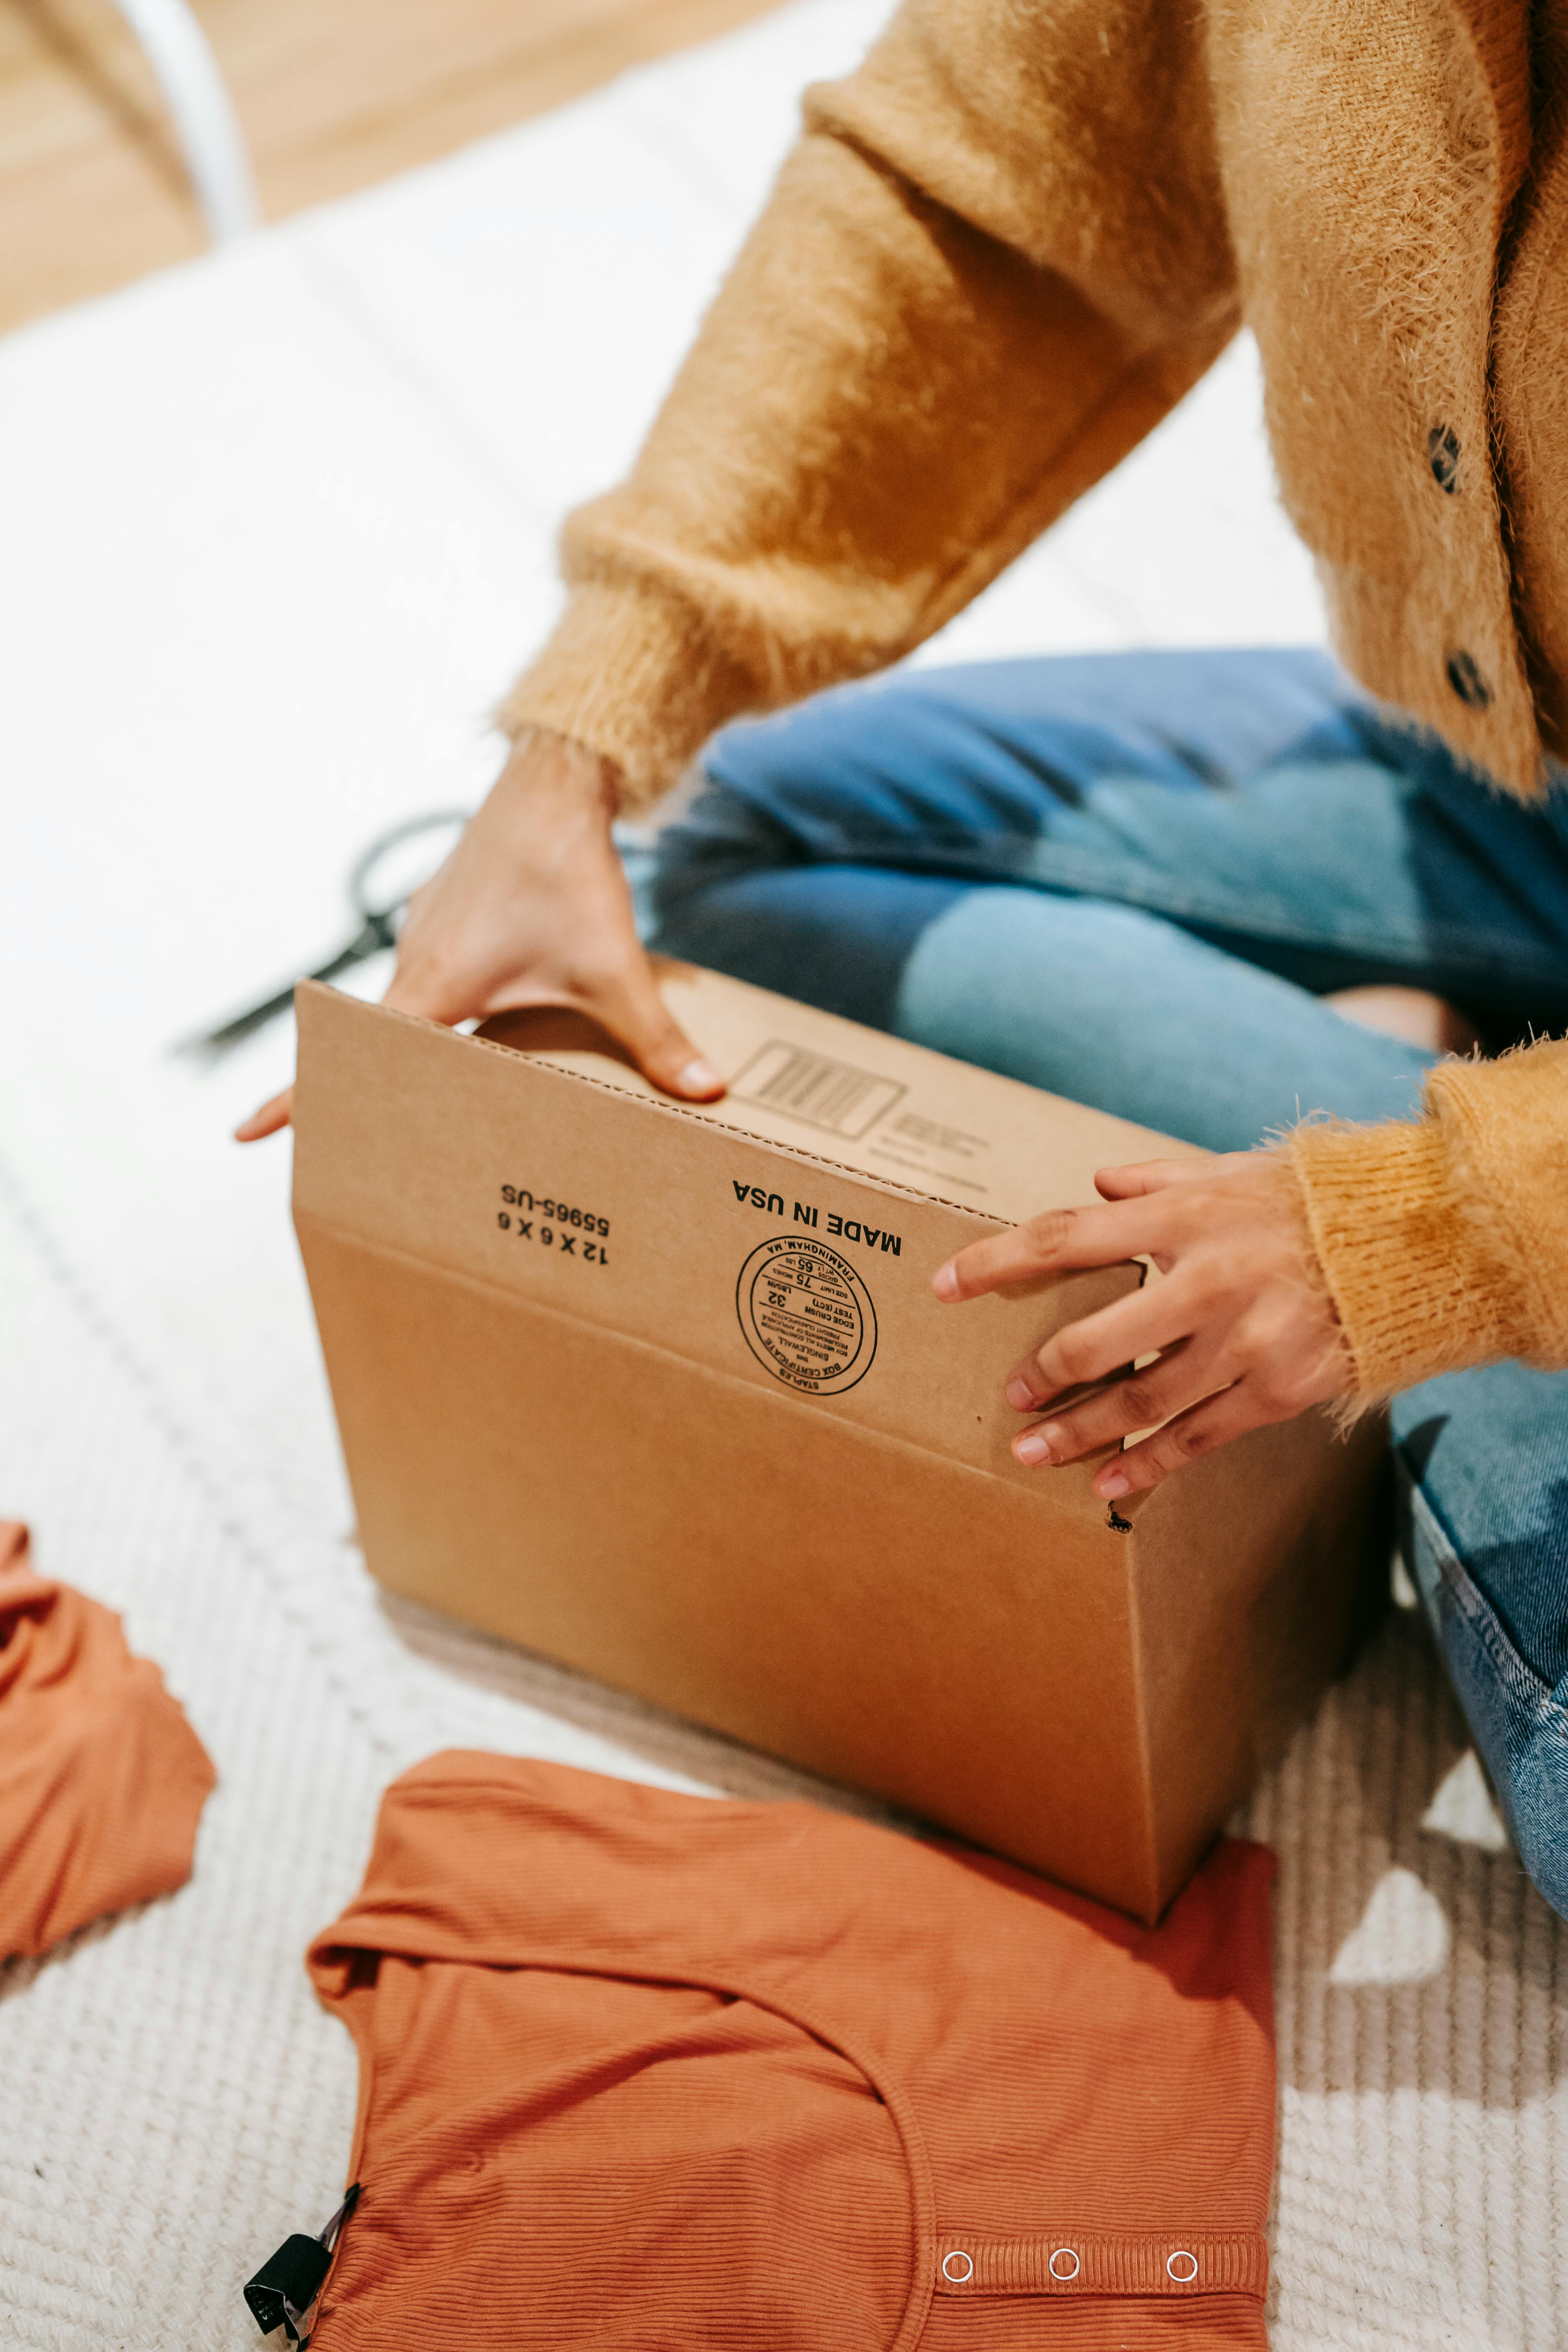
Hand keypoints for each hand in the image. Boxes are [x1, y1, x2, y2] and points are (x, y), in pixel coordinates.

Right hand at [236, 730, 723, 1139]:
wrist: (556, 782)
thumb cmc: (569, 872)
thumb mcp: (613, 968)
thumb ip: (654, 1040)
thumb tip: (705, 1093)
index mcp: (431, 987)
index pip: (347, 1057)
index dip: (296, 1099)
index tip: (248, 1134)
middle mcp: (414, 960)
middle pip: (369, 1042)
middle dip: (358, 1089)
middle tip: (349, 1141)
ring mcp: (427, 933)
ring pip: (404, 1007)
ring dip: (407, 1049)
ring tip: (418, 1099)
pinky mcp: (449, 915)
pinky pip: (431, 974)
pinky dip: (441, 1005)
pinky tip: (479, 1023)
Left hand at [931, 1150, 1347, 1500]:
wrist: (1414, 1241)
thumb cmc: (1310, 1200)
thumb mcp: (1231, 1173)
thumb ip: (1158, 1181)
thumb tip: (1099, 1184)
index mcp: (1181, 1220)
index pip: (1064, 1238)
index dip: (996, 1264)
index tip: (944, 1285)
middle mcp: (1204, 1282)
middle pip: (1094, 1338)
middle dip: (1043, 1374)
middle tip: (1010, 1396)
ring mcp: (1242, 1341)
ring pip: (1141, 1400)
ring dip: (1080, 1431)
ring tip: (1032, 1454)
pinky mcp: (1277, 1388)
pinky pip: (1198, 1437)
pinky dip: (1148, 1464)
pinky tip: (1109, 1482)